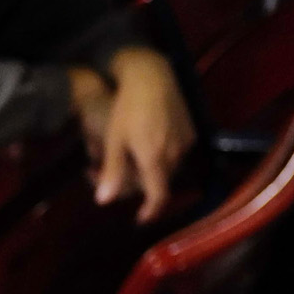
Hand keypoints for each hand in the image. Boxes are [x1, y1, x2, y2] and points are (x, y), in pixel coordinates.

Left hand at [88, 47, 192, 221]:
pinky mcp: (190, 129)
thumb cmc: (128, 108)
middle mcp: (174, 154)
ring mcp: (185, 141)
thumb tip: (103, 202)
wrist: (152, 76)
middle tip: (114, 174)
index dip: (151, 210)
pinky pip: (176, 151)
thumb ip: (112, 171)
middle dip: (140, 183)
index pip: (158, 196)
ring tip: (128, 156)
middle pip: (160, 181)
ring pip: (168, 166)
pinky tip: (146, 142)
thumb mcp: (114, 139)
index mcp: (154, 159)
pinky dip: (162, 154)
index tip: (140, 218)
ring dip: (151, 168)